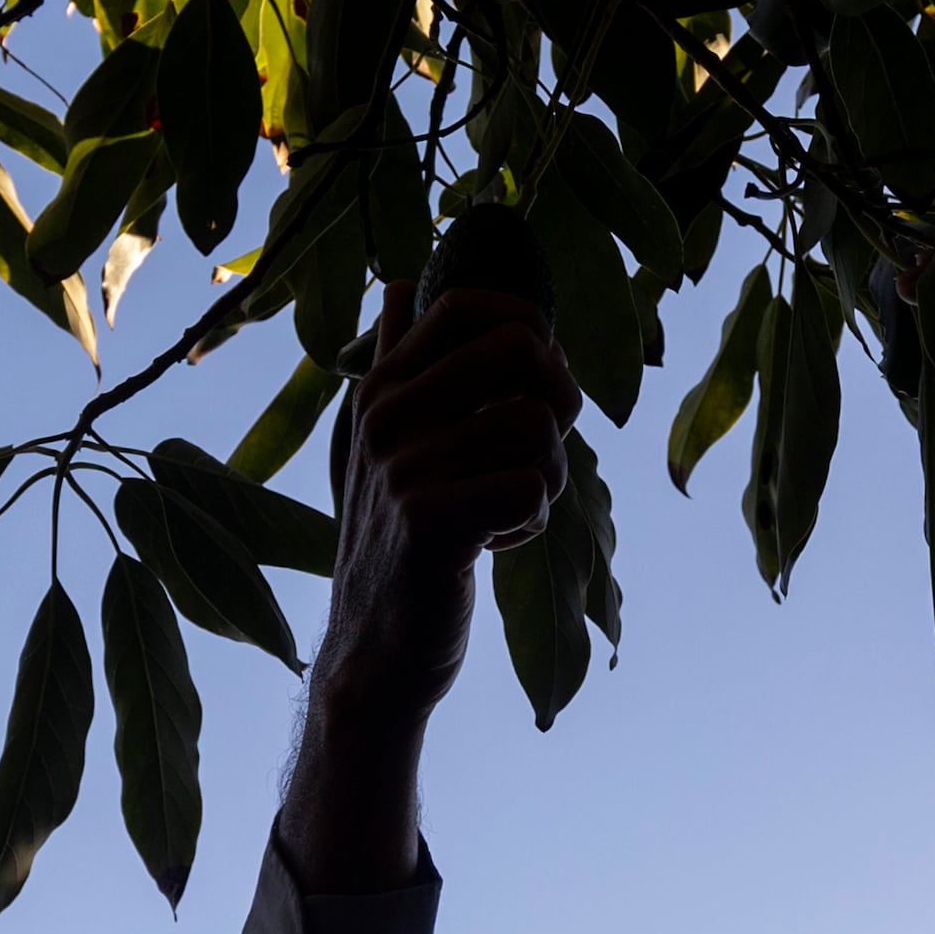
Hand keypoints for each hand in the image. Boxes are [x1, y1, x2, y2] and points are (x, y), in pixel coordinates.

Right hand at [313, 277, 582, 721]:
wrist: (376, 650)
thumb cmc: (400, 539)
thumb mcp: (385, 444)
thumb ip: (393, 361)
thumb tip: (398, 283)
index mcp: (382, 387)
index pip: (469, 303)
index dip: (529, 330)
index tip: (533, 387)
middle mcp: (385, 415)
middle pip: (520, 350)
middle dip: (557, 402)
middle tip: (535, 453)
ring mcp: (402, 465)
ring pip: (537, 427)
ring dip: (546, 477)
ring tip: (505, 510)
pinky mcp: (428, 519)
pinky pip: (530, 486)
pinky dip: (531, 522)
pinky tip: (494, 544)